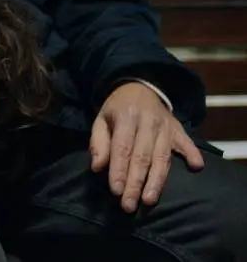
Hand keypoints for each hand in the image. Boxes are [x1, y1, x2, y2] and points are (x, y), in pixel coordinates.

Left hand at [89, 82, 203, 212]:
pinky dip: (193, 154)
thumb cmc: (117, 109)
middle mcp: (148, 122)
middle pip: (142, 157)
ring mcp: (166, 126)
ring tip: (149, 200)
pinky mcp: (179, 129)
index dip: (119, 170)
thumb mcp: (101, 120)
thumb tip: (97, 167)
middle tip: (129, 205)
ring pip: (162, 157)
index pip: (122, 148)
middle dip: (135, 183)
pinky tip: (196, 167)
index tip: (116, 191)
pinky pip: (187, 142)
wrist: (139, 87)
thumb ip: (98, 142)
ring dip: (157, 180)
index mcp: (126, 117)